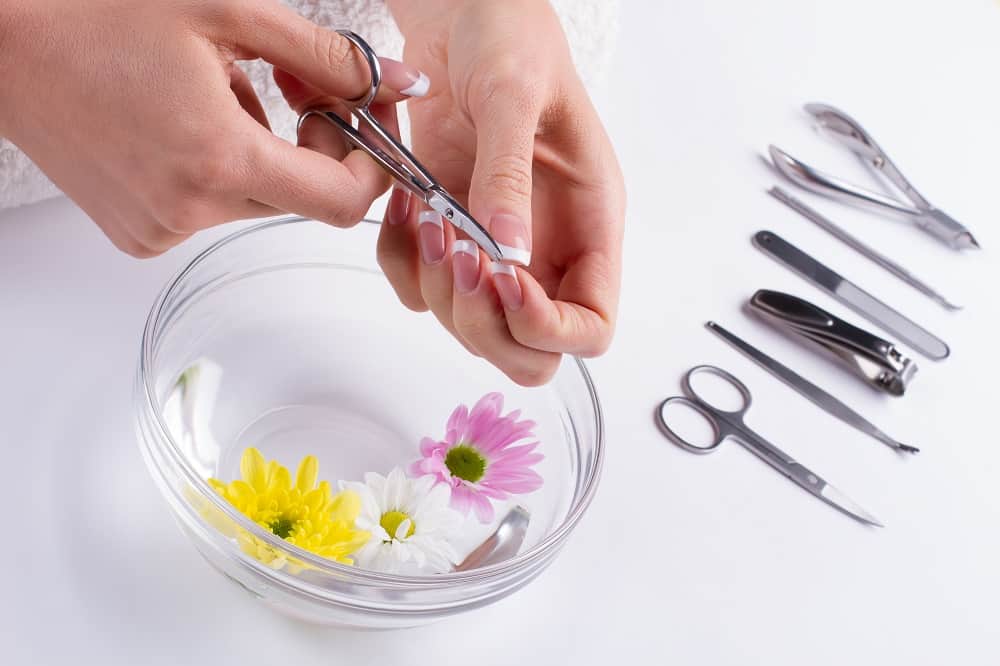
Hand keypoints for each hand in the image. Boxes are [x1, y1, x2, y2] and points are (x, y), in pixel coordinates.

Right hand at [0, 0, 423, 256]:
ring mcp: (160, 228)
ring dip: (259, 150)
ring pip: (256, 200)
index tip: (362, 124)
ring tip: (213, 91)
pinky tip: (180, 121)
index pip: (341, 203)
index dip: (369, 166)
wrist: (1, 41)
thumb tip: (399, 84)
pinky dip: (216, 169)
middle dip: (312, 144)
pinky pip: (210, 209)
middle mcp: (190, 209)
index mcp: (219, 160)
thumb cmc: (96, 12)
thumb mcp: (230, 14)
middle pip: (299, 197)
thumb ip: (328, 56)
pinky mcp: (138, 233)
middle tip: (291, 83)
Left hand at [378, 0, 624, 385]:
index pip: (591, 327)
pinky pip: (419, 290)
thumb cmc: (510, 37)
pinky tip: (405, 208)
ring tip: (427, 212)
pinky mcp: (445, 235)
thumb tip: (509, 253)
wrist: (460, 13)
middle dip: (485, 323)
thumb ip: (509, 176)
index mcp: (589, 225)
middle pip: (528, 352)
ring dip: (436, 286)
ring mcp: (493, 249)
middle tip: (456, 257)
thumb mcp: (515, 95)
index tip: (503, 278)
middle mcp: (546, 250)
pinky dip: (401, 263)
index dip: (548, 328)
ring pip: (469, 329)